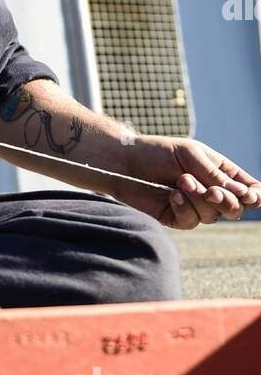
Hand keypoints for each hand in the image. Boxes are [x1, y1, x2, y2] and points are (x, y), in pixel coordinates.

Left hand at [108, 134, 260, 228]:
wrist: (126, 162)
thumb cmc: (159, 152)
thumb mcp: (191, 156)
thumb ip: (215, 175)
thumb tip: (242, 193)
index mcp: (221, 173)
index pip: (248, 189)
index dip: (254, 196)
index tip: (249, 196)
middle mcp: (211, 192)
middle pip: (235, 209)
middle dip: (225, 201)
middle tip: (211, 190)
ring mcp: (194, 207)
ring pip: (212, 216)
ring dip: (199, 200)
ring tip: (181, 181)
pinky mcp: (176, 217)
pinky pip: (190, 222)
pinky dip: (184, 209)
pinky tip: (173, 196)